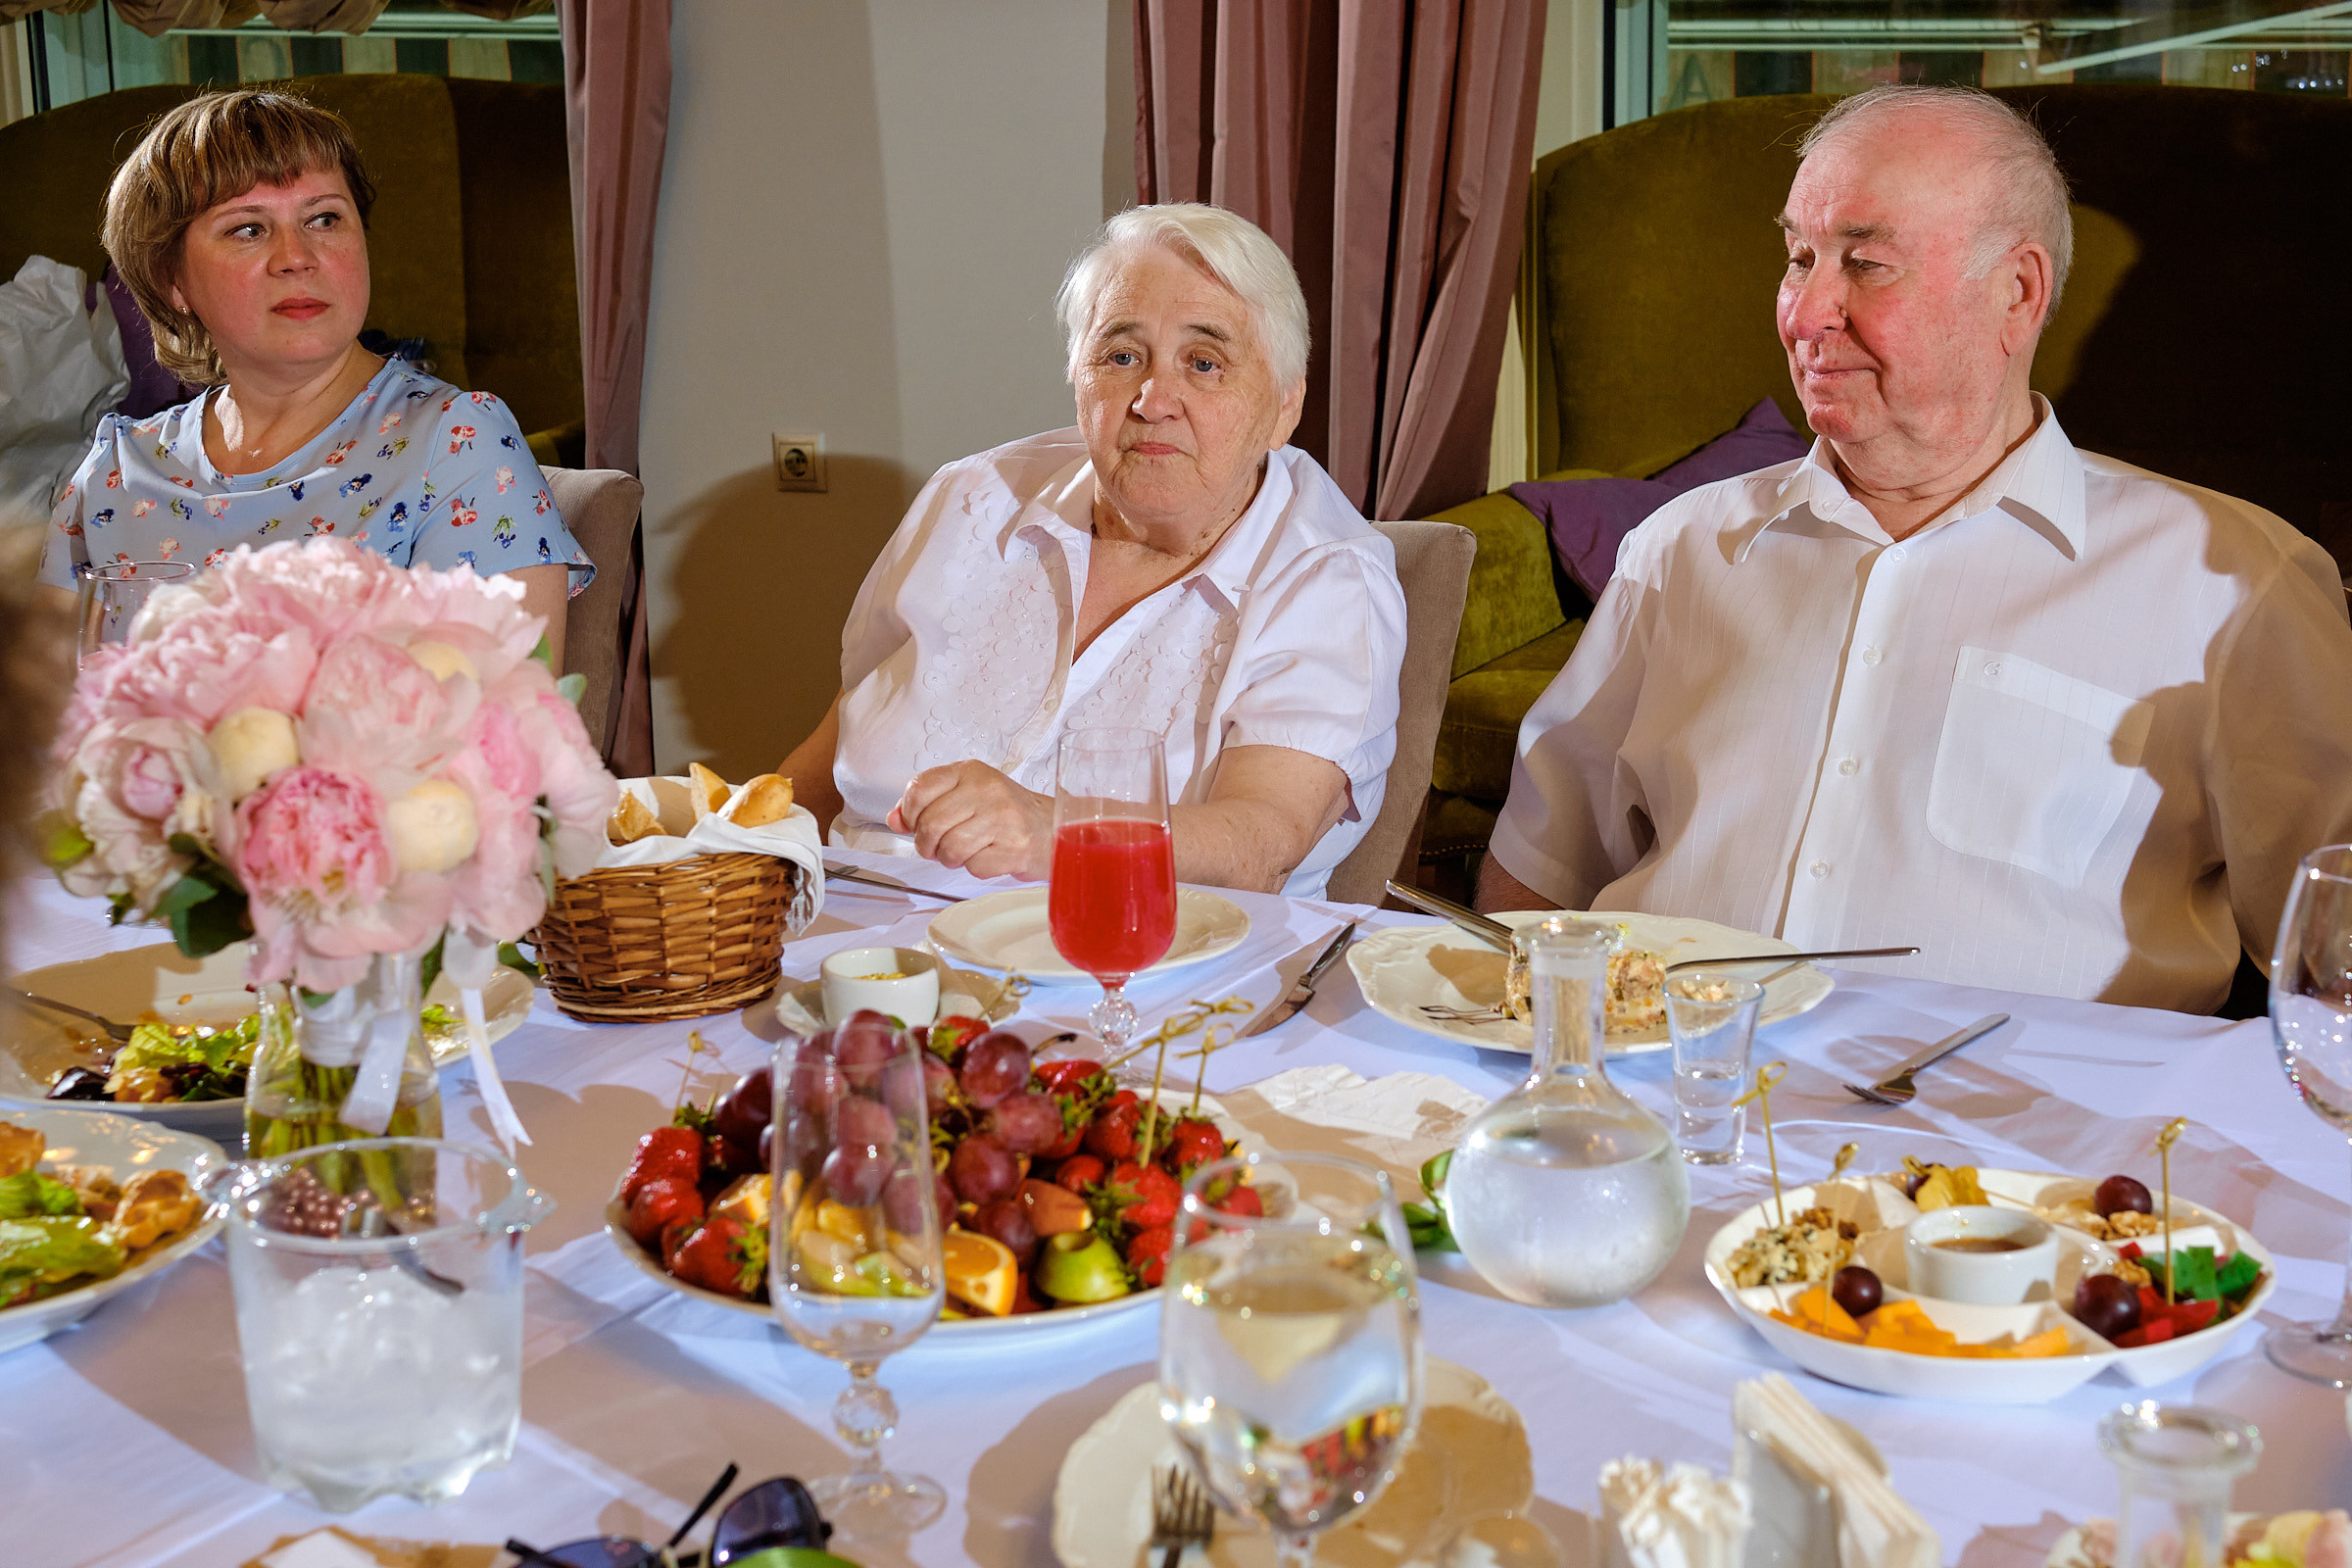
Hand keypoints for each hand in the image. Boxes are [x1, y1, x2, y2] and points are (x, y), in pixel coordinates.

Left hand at [887, 761, 1052, 879]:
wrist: (1055, 829)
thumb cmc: (1008, 813)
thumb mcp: (968, 795)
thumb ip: (928, 803)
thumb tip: (894, 819)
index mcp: (971, 772)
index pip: (920, 788)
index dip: (908, 813)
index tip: (913, 823)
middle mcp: (987, 790)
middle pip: (931, 824)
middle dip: (927, 844)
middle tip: (938, 846)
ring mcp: (1003, 819)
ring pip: (949, 849)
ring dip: (950, 858)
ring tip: (966, 851)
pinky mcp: (1014, 848)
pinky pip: (973, 866)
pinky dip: (976, 868)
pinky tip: (989, 855)